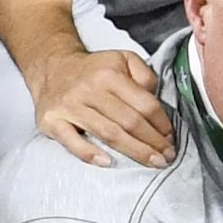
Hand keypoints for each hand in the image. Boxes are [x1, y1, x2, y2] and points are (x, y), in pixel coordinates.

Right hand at [34, 39, 170, 165]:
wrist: (52, 67)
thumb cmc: (93, 70)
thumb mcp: (123, 59)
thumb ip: (144, 75)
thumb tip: (157, 99)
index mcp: (110, 74)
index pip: (144, 104)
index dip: (162, 125)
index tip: (171, 139)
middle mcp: (90, 89)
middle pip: (129, 121)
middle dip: (153, 143)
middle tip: (167, 157)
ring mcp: (69, 105)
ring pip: (108, 133)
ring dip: (134, 151)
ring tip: (152, 163)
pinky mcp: (51, 120)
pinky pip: (71, 141)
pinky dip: (89, 153)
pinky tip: (107, 163)